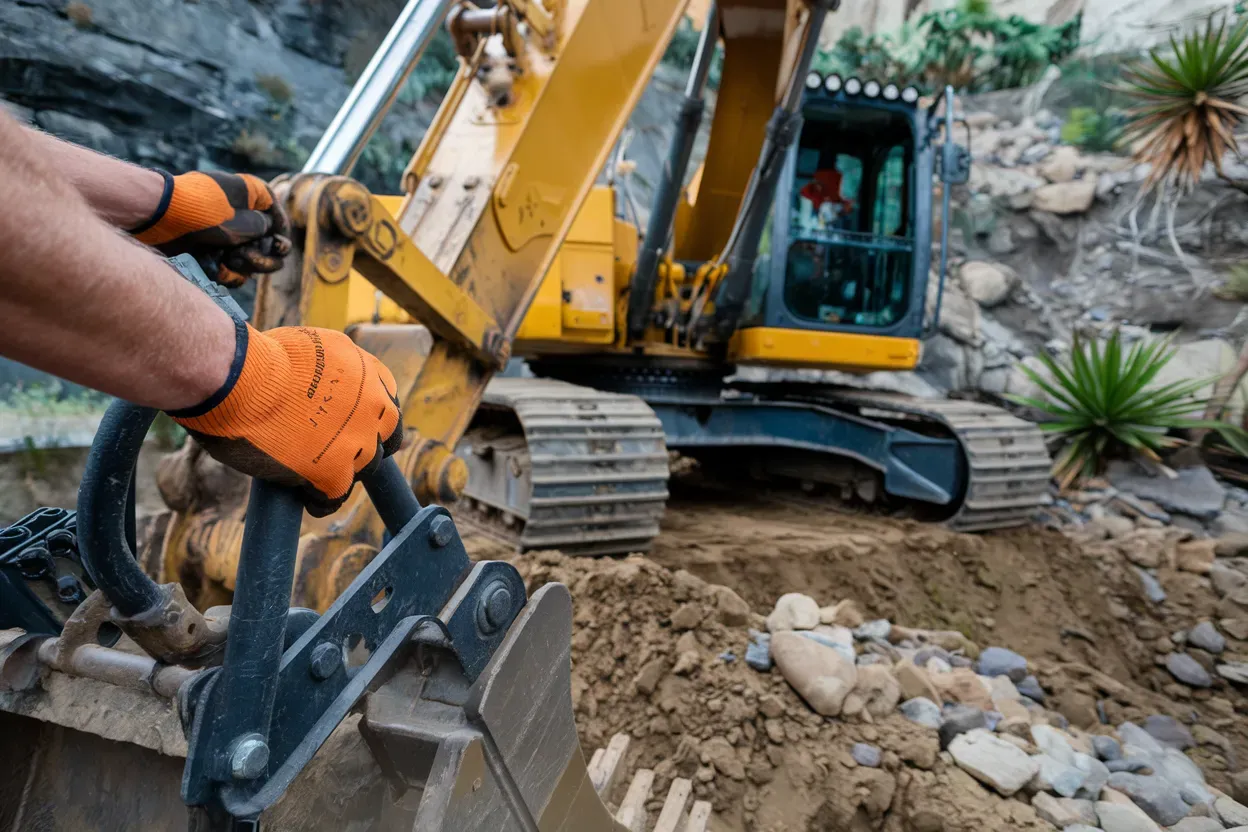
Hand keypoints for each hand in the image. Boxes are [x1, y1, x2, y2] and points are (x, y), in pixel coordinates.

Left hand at [131, 171, 291, 287]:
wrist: (159, 218)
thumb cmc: (204, 214)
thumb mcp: (246, 222)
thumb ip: (267, 230)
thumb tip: (269, 235)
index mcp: (252, 197)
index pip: (279, 220)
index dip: (280, 237)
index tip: (277, 246)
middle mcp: (241, 215)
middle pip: (268, 246)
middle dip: (262, 257)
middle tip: (244, 257)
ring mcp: (225, 234)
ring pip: (250, 262)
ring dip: (244, 266)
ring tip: (227, 261)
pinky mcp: (210, 251)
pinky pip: (229, 269)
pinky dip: (225, 272)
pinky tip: (214, 268)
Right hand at [169, 324, 402, 516]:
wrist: (239, 378)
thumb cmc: (257, 358)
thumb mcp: (310, 348)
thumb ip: (328, 370)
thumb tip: (318, 386)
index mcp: (366, 372)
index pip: (385, 402)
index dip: (367, 417)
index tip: (351, 424)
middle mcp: (372, 405)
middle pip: (382, 438)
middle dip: (363, 445)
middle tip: (336, 450)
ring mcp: (356, 441)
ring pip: (363, 468)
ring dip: (343, 471)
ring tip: (316, 473)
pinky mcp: (334, 472)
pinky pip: (335, 496)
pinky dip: (321, 501)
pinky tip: (307, 498)